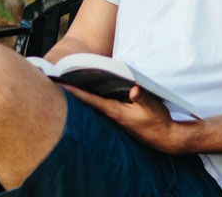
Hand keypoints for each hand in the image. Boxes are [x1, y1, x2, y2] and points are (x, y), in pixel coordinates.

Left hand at [63, 84, 187, 152]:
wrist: (165, 137)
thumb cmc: (157, 121)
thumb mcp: (151, 107)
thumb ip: (142, 97)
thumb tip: (134, 89)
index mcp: (115, 112)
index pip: (90, 100)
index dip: (75, 92)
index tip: (60, 85)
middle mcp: (112, 116)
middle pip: (87, 103)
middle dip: (73, 94)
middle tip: (56, 83)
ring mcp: (115, 119)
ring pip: (93, 106)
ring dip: (81, 97)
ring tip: (68, 87)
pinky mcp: (120, 119)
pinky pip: (101, 108)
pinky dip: (92, 101)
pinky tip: (91, 95)